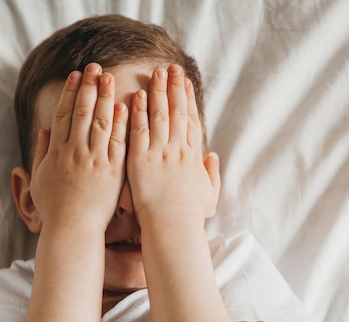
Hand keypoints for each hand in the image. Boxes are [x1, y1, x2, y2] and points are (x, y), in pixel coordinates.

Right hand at [30, 63, 127, 230]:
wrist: (71, 229)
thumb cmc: (55, 208)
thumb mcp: (41, 178)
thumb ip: (42, 152)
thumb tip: (43, 129)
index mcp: (57, 152)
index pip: (63, 113)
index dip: (69, 91)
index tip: (76, 74)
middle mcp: (75, 152)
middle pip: (82, 111)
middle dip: (89, 86)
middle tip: (96, 66)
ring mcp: (94, 160)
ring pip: (100, 122)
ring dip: (105, 96)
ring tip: (109, 77)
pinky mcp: (112, 171)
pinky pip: (117, 142)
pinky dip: (121, 123)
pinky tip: (124, 105)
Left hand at [127, 64, 219, 223]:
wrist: (173, 227)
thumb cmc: (189, 216)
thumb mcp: (208, 195)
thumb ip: (211, 174)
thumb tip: (212, 157)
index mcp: (193, 156)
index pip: (191, 120)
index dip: (188, 99)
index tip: (185, 82)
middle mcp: (178, 150)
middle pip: (177, 111)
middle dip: (174, 87)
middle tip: (170, 67)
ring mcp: (159, 153)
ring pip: (159, 115)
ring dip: (157, 92)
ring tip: (155, 73)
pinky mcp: (140, 160)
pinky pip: (139, 131)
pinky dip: (138, 112)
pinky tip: (136, 96)